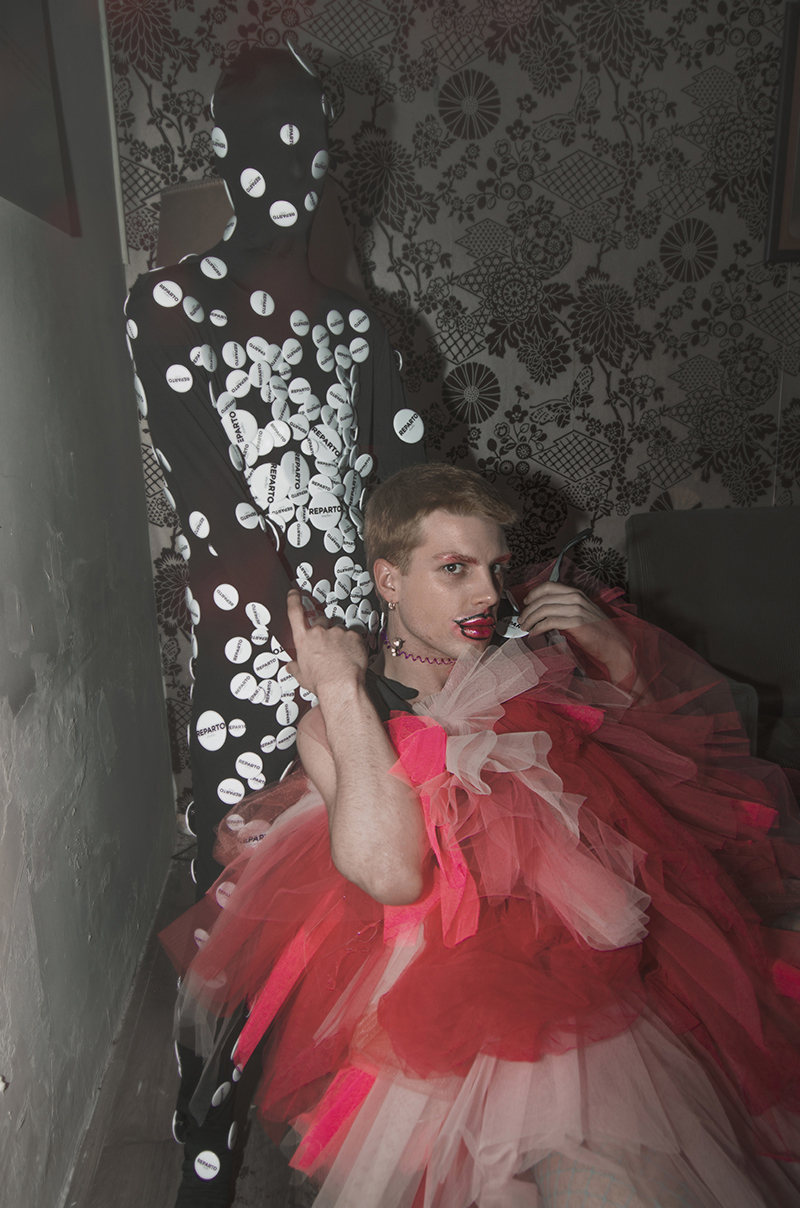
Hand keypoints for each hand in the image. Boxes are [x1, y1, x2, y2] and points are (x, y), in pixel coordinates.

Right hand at [286, 588, 367, 699]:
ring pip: (339, 629)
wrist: (341, 686)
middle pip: (320, 620)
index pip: (295, 612)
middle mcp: (319, 632)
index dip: (294, 600)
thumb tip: (290, 667)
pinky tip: (351, 655)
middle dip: (324, 629)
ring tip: (341, 655)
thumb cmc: (321, 682)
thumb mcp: (302, 676)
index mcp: (304, 640)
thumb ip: (295, 667)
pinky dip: (353, 643)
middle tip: (328, 644)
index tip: (294, 593)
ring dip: (339, 638)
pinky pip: (353, 635)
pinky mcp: (353, 635)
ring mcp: (336, 632)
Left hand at [517, 582, 631, 680]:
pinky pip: (549, 622)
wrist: (614, 645)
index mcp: (576, 593)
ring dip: (530, 619)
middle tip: (522, 620)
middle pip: (543, 598)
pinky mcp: (576, 622)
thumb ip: (564, 609)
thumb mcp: (581, 613)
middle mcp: (576, 598)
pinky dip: (538, 628)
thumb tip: (543, 612)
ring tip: (526, 628)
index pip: (549, 586)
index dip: (534, 593)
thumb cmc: (598, 632)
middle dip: (528, 610)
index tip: (526, 602)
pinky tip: (534, 634)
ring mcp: (577, 609)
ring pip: (544, 609)